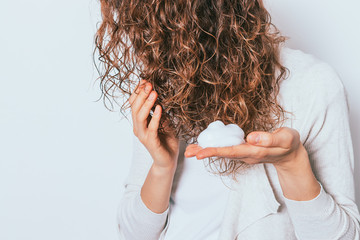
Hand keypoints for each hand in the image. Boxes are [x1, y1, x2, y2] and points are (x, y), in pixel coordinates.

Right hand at [129, 80, 179, 169]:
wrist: (168, 160)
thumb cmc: (166, 140)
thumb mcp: (164, 121)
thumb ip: (160, 110)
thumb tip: (159, 94)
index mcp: (139, 122)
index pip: (134, 104)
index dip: (138, 92)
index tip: (145, 80)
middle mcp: (138, 127)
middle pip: (135, 108)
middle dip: (141, 95)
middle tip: (149, 84)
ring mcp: (143, 135)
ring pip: (140, 117)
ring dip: (147, 104)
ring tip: (154, 93)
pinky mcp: (151, 142)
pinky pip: (151, 128)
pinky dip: (155, 117)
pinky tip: (160, 108)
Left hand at [185, 127, 320, 199]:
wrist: (290, 154)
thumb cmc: (289, 144)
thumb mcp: (286, 139)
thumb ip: (270, 139)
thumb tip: (250, 137)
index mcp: (255, 151)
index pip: (232, 151)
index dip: (216, 151)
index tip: (201, 153)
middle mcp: (246, 155)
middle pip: (223, 154)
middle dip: (205, 153)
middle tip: (188, 153)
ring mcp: (244, 154)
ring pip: (222, 152)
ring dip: (206, 151)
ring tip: (189, 150)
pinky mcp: (243, 151)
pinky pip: (226, 149)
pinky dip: (214, 148)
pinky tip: (204, 146)